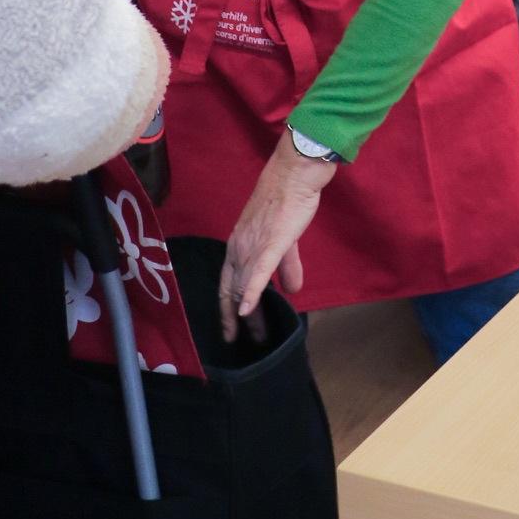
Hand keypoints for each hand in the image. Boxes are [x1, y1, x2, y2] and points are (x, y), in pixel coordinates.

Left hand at [218, 132, 333, 342]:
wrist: (293, 177)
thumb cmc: (287, 202)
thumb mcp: (283, 239)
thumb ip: (286, 266)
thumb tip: (292, 290)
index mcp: (237, 246)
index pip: (226, 285)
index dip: (227, 309)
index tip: (233, 330)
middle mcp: (238, 250)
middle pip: (232, 292)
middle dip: (238, 320)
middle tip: (246, 341)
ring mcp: (251, 248)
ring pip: (244, 288)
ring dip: (250, 316)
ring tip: (257, 336)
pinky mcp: (269, 245)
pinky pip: (257, 275)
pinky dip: (251, 295)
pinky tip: (248, 313)